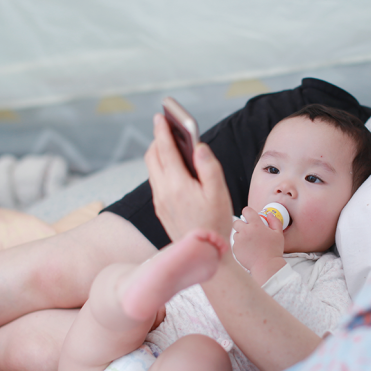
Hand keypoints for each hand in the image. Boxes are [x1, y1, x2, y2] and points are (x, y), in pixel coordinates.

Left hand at [145, 114, 233, 242]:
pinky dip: (161, 169)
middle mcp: (163, 191)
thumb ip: (209, 166)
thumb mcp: (219, 192)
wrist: (203, 254)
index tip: (161, 116)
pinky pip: (156, 182)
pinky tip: (173, 169)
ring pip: (152, 170)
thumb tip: (199, 146)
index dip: (163, 130)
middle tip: (166, 128)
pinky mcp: (161, 209)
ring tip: (170, 145)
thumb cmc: (215, 222)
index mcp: (177, 184)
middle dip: (158, 140)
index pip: (165, 150)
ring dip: (158, 154)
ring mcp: (159, 201)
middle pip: (152, 157)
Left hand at [231, 207, 285, 282]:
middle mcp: (246, 231)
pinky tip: (247, 250)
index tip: (249, 216)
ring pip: (235, 233)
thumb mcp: (278, 234)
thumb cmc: (273, 251)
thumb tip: (269, 214)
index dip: (248, 212)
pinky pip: (235, 243)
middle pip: (237, 222)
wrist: (266, 266)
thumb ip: (274, 221)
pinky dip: (239, 245)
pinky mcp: (235, 249)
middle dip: (241, 224)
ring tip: (249, 242)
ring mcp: (239, 240)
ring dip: (240, 235)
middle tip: (248, 230)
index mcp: (256, 225)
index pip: (247, 211)